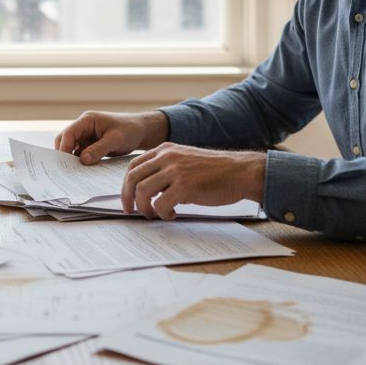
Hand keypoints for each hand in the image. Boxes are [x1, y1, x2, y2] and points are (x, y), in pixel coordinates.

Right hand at [55, 110, 168, 164]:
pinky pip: (80, 153)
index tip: (64, 162)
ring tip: (74, 172)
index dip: (64, 147)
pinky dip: (80, 161)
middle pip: (65, 140)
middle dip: (64, 154)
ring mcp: (86, 136)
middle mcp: (84, 127)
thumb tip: (82, 160)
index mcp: (88, 120)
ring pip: (71, 147)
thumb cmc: (130, 130)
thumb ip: (98, 149)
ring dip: (72, 159)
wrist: (141, 131)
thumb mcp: (115, 140)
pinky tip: (82, 171)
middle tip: (66, 169)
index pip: (69, 133)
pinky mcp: (90, 144)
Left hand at [121, 143, 265, 219]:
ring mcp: (175, 170)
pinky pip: (160, 204)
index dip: (126, 185)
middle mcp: (167, 157)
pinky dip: (162, 213)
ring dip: (145, 208)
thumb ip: (166, 170)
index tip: (128, 198)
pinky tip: (172, 214)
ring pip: (142, 191)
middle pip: (132, 178)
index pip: (134, 166)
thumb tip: (147, 191)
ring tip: (155, 214)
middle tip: (131, 211)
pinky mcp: (184, 186)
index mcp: (165, 150)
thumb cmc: (216, 171)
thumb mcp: (185, 161)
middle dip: (127, 198)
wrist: (239, 172)